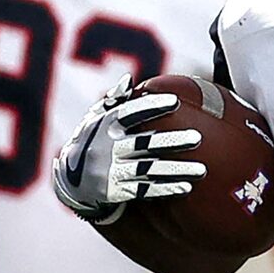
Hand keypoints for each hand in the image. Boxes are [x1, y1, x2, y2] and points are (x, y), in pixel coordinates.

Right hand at [51, 86, 203, 225]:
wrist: (71, 180)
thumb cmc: (91, 141)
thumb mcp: (94, 119)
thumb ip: (112, 100)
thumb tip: (128, 81)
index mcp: (105, 126)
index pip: (130, 113)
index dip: (152, 107)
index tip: (176, 101)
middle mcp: (108, 148)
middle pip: (145, 143)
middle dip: (172, 141)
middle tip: (198, 138)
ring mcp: (112, 170)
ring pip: (149, 169)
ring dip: (176, 170)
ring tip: (202, 170)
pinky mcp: (116, 191)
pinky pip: (145, 190)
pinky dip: (166, 188)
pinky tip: (187, 187)